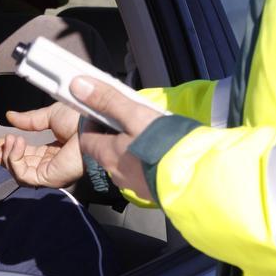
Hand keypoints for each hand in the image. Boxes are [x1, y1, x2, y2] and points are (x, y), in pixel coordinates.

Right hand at [0, 101, 82, 187]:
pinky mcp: (50, 178)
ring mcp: (51, 172)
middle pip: (18, 165)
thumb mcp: (49, 115)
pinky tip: (15, 144)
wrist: (92, 123)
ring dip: (7, 155)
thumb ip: (29, 120)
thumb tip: (10, 117)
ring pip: (18, 172)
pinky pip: (23, 175)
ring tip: (8, 139)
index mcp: (53, 150)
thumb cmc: (81, 119)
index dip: (9, 147)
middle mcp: (51, 164)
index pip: (25, 154)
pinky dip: (14, 160)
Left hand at [73, 77, 161, 200]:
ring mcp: (133, 184)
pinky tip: (161, 151)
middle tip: (131, 119)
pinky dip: (145, 160)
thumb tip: (78, 86)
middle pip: (106, 149)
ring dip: (131, 147)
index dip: (93, 122)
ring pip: (124, 161)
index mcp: (107, 154)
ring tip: (150, 134)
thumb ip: (107, 100)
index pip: (86, 138)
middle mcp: (116, 173)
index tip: (104, 110)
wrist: (196, 176)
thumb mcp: (135, 114)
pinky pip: (141, 171)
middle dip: (114, 134)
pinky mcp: (150, 189)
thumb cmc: (164, 145)